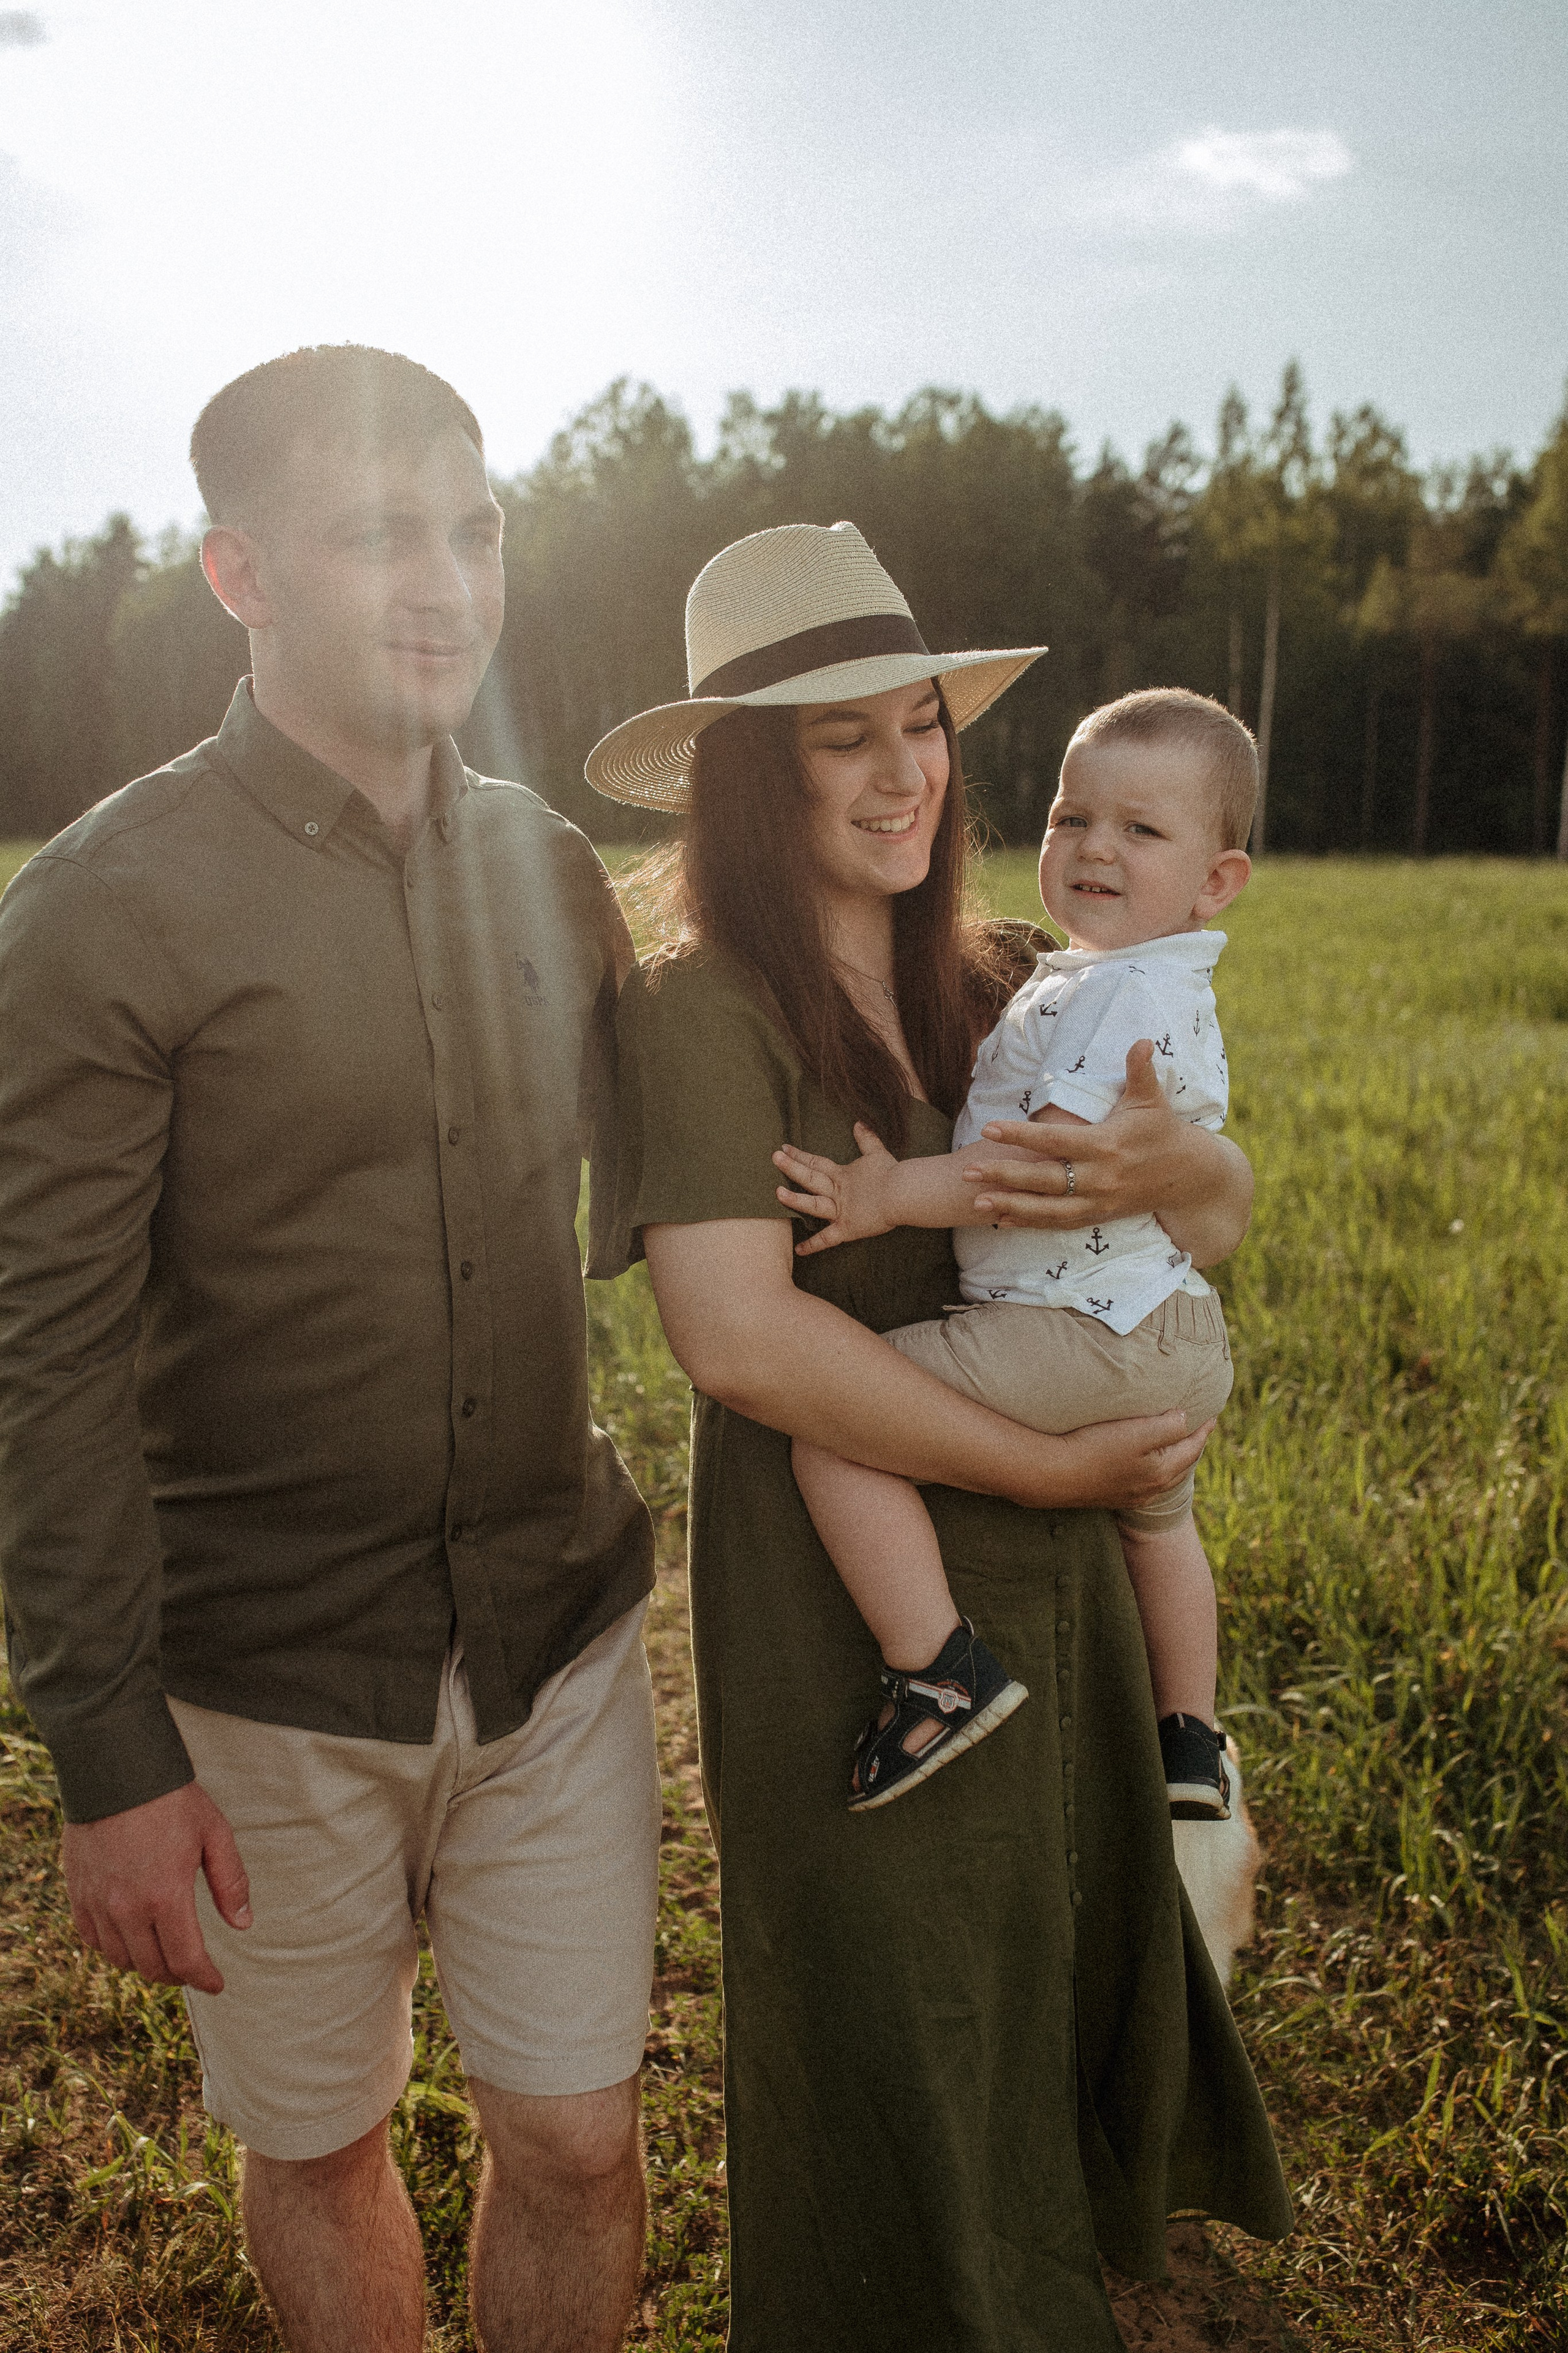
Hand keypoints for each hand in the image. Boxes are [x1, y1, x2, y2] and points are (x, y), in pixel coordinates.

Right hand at [61, 1780, 250, 1994]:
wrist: (117, 1771)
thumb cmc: (172, 1800)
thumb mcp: (214, 1834)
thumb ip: (230, 1882)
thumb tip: (244, 1924)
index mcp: (166, 1896)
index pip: (186, 1959)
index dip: (204, 1979)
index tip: (217, 1984)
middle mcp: (127, 1909)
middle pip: (153, 1967)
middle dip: (178, 1975)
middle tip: (193, 1969)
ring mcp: (98, 1904)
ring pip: (121, 1959)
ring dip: (146, 1965)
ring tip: (165, 1954)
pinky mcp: (78, 1894)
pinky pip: (92, 1940)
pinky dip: (113, 1948)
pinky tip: (130, 1938)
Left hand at [773, 1123, 898, 1255]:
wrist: (903, 1193)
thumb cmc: (892, 1174)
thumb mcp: (878, 1153)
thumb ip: (867, 1138)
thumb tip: (859, 1122)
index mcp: (842, 1175)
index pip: (816, 1163)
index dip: (800, 1155)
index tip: (784, 1148)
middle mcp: (838, 1192)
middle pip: (811, 1178)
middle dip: (792, 1167)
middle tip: (774, 1157)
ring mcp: (841, 1211)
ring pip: (814, 1205)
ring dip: (795, 1200)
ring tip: (776, 1194)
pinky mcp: (848, 1228)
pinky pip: (827, 1239)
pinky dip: (813, 1245)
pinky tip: (798, 1250)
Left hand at [961, 1039, 1179, 1229]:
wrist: (1187, 1177)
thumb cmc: (1163, 1131)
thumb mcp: (1152, 1100)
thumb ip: (1140, 1071)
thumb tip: (1142, 1040)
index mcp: (1107, 1145)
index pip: (1055, 1141)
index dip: (1021, 1136)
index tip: (990, 1129)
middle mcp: (1100, 1178)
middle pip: (1044, 1180)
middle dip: (1005, 1176)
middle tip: (968, 1173)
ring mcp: (1098, 1202)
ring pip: (1048, 1210)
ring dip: (1011, 1207)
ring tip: (976, 1203)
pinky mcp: (1098, 1217)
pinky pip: (1059, 1224)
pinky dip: (1030, 1223)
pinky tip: (1001, 1221)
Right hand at [1012, 1409, 1213, 1512]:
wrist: (1054, 1475)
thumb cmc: (1095, 1448)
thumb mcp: (1137, 1432)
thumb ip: (1168, 1426)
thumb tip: (1184, 1418)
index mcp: (1162, 1472)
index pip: (1192, 1448)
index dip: (1203, 1430)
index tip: (1212, 1416)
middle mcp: (1151, 1488)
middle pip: (1182, 1466)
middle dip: (1192, 1447)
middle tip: (1199, 1431)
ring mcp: (1131, 1495)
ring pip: (1164, 1477)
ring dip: (1175, 1461)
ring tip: (1177, 1446)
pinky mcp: (1112, 1496)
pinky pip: (1146, 1483)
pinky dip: (1155, 1470)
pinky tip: (1145, 1466)